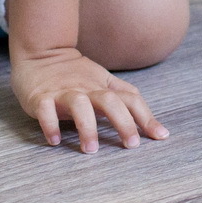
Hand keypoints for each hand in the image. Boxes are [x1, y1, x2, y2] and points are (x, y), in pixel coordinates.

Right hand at [12, 46, 168, 152]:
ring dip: (87, 126)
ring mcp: (64, 92)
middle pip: (109, 101)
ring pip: (79, 105)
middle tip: (131, 145)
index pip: (130, 99)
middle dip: (123, 122)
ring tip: (91, 149)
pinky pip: (45, 109)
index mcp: (103, 87)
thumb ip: (124, 97)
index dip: (146, 116)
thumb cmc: (76, 74)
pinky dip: (50, 124)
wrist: (41, 53)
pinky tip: (55, 140)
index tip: (160, 136)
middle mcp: (87, 89)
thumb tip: (151, 119)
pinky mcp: (41, 97)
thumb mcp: (103, 81)